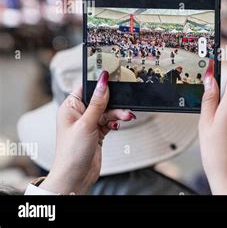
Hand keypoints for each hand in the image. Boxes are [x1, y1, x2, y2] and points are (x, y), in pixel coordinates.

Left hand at [40, 71, 134, 193]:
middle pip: (100, 100)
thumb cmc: (72, 152)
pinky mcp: (97, 133)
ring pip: (107, 112)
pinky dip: (116, 122)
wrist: (75, 177)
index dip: (99, 83)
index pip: (86, 88)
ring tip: (127, 116)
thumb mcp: (87, 123)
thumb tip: (102, 81)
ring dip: (117, 113)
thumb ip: (97, 102)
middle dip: (114, 103)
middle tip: (125, 104)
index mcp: (70, 108)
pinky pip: (110, 122)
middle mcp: (79, 114)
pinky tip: (119, 124)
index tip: (113, 78)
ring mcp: (88, 124)